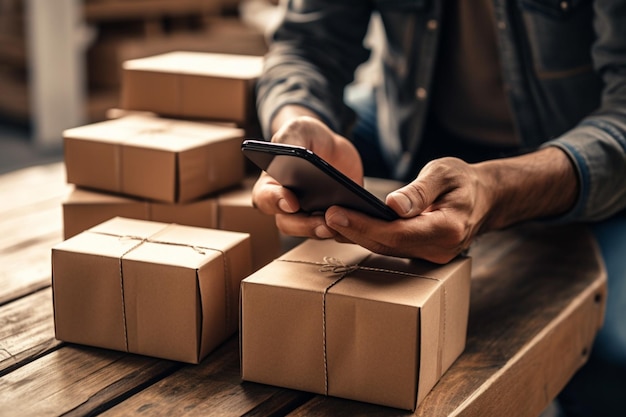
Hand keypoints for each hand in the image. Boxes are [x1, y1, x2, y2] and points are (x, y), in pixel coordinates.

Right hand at [251, 108, 363, 238]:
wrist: (332, 147)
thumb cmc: (307, 137)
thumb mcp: (298, 130)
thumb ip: (289, 138)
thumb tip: (287, 151)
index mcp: (272, 185)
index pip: (265, 199)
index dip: (276, 203)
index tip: (291, 202)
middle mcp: (288, 207)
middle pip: (290, 224)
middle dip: (306, 227)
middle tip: (324, 224)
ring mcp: (311, 216)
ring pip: (315, 232)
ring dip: (329, 231)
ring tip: (345, 225)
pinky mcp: (334, 219)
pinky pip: (340, 230)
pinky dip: (350, 229)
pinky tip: (363, 221)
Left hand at [324, 147, 577, 263]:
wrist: (485, 199)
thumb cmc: (464, 181)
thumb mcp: (445, 173)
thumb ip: (420, 190)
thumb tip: (393, 205)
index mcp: (448, 228)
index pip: (397, 233)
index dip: (363, 225)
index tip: (335, 213)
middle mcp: (439, 249)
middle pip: (386, 245)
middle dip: (352, 231)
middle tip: (323, 216)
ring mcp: (431, 256)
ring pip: (385, 249)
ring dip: (356, 237)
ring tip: (326, 222)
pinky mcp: (421, 255)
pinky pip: (390, 248)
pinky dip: (367, 237)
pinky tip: (346, 227)